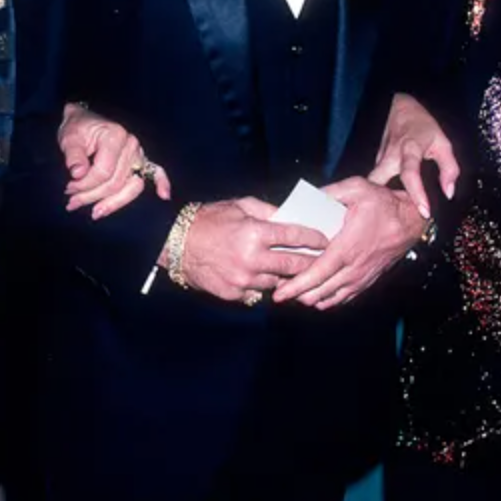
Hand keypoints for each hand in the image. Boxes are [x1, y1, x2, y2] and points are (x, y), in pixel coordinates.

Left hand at [58, 103, 171, 217]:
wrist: (83, 121)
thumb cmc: (77, 128)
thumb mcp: (69, 138)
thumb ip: (73, 156)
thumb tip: (77, 174)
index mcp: (115, 136)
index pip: (104, 172)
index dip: (85, 185)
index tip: (68, 189)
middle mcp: (131, 145)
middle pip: (116, 183)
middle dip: (92, 196)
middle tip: (72, 202)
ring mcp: (138, 153)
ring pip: (131, 186)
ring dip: (113, 203)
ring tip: (95, 213)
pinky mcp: (140, 160)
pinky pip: (155, 171)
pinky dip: (161, 182)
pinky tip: (164, 195)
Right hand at [168, 197, 327, 303]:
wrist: (176, 244)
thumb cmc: (209, 219)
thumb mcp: (239, 205)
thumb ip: (268, 211)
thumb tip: (292, 217)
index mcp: (255, 232)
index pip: (296, 236)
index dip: (314, 238)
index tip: (325, 240)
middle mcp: (253, 259)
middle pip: (295, 265)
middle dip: (312, 262)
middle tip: (323, 260)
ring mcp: (244, 280)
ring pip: (279, 282)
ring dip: (287, 276)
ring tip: (298, 271)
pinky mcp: (235, 295)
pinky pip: (259, 293)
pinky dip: (264, 285)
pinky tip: (266, 278)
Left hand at [272, 177, 426, 310]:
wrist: (411, 220)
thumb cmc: (383, 203)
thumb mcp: (356, 188)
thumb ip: (329, 193)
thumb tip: (304, 198)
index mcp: (348, 246)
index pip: (318, 273)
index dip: (297, 285)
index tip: (278, 294)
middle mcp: (355, 267)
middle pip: (321, 291)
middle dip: (297, 295)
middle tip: (277, 290)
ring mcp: (362, 277)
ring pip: (331, 299)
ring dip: (310, 298)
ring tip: (291, 293)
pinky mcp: (367, 280)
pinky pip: (344, 298)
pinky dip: (327, 300)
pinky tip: (313, 296)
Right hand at [369, 92, 458, 216]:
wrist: (398, 105)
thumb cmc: (423, 125)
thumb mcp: (443, 143)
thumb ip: (449, 169)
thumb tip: (448, 193)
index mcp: (409, 150)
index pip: (411, 174)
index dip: (417, 194)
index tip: (424, 212)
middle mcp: (389, 156)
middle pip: (378, 182)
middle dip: (382, 201)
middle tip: (396, 221)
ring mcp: (379, 159)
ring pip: (373, 183)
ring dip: (380, 198)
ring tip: (391, 217)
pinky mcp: (375, 162)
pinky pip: (377, 180)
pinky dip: (382, 191)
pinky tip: (389, 202)